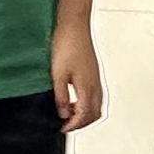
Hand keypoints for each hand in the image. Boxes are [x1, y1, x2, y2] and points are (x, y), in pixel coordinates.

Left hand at [52, 19, 104, 133]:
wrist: (74, 26)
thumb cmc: (67, 45)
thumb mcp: (58, 75)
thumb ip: (61, 96)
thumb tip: (62, 113)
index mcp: (87, 87)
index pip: (84, 115)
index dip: (73, 125)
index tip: (62, 128)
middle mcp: (95, 85)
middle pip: (94, 114)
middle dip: (81, 123)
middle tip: (66, 124)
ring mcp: (96, 79)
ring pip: (96, 105)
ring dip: (84, 113)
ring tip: (69, 112)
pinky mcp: (93, 73)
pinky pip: (95, 95)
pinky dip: (86, 103)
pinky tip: (74, 98)